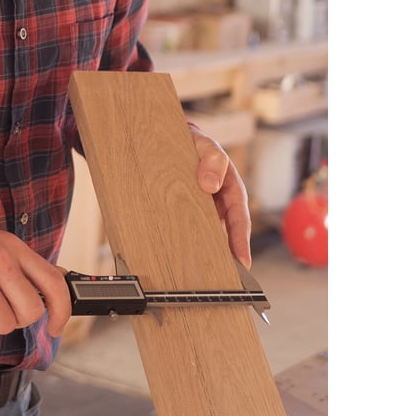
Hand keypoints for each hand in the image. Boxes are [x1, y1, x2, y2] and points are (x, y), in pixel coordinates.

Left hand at [187, 123, 252, 267]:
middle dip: (226, 256)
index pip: (239, 220)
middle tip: (223, 279)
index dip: (241, 242)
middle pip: (225, 234)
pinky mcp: (184, 209)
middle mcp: (219, 203)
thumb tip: (210, 185)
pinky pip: (187, 227)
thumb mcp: (206, 145)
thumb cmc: (195, 141)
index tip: (242, 262)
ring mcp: (203, 208)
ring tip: (198, 273)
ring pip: (206, 234)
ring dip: (205, 251)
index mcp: (232, 190)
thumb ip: (212, 160)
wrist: (171, 136)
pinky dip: (186, 240)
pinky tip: (177, 254)